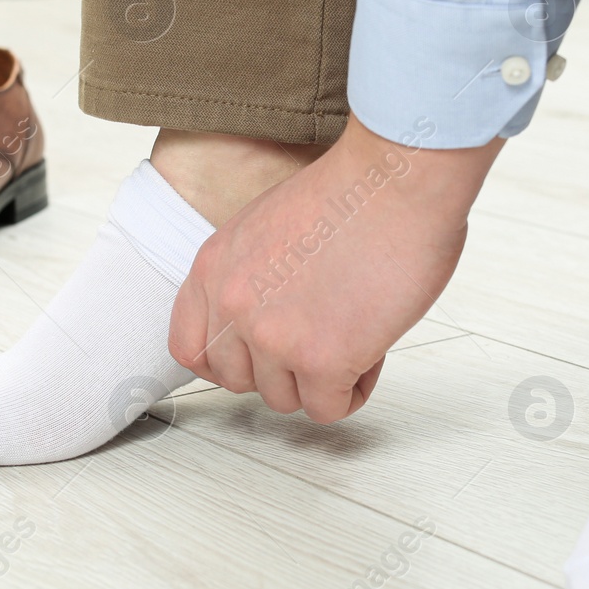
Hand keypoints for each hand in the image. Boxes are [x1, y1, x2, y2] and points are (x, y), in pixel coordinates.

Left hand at [168, 116, 501, 422]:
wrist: (399, 179)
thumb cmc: (355, 191)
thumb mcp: (269, 227)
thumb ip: (252, 277)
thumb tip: (266, 321)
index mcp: (214, 267)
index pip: (189, 349)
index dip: (229, 362)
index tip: (259, 357)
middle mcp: (233, 304)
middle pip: (238, 381)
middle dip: (281, 371)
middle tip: (318, 341)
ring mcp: (273, 335)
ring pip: (285, 399)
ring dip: (321, 379)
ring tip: (353, 336)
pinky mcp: (321, 358)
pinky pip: (328, 409)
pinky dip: (353, 389)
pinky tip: (371, 351)